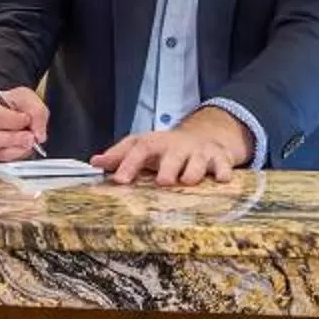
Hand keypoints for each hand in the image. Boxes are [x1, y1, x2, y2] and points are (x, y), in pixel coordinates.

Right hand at [0, 83, 50, 163]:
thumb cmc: (5, 105)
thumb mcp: (23, 98)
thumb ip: (36, 111)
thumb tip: (39, 134)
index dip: (14, 120)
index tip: (26, 119)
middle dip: (14, 139)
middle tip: (30, 137)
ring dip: (15, 150)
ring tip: (25, 141)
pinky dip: (11, 158)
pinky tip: (16, 148)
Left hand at [94, 105, 252, 185]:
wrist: (203, 137)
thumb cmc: (165, 149)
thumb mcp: (142, 147)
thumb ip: (120, 156)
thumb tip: (94, 162)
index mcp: (156, 143)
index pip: (140, 148)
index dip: (129, 162)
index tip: (119, 179)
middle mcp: (178, 146)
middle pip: (172, 154)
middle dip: (168, 167)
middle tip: (162, 181)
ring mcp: (200, 152)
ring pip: (199, 161)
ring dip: (193, 172)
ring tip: (188, 181)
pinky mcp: (220, 159)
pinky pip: (224, 166)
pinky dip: (223, 173)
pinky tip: (222, 179)